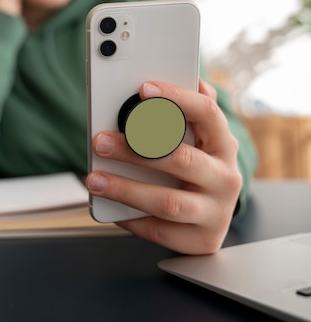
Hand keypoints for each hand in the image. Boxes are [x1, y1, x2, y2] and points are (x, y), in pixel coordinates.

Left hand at [86, 79, 241, 253]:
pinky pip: (159, 231)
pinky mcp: (202, 241)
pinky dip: (131, 219)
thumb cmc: (198, 169)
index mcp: (224, 145)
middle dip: (135, 150)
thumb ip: (191, 112)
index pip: (207, 113)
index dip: (177, 98)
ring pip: (167, 202)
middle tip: (100, 142)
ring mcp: (216, 212)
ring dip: (126, 189)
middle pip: (181, 160)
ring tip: (95, 179)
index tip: (143, 88)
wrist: (211, 220)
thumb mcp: (199, 140)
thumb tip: (192, 79)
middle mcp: (226, 178)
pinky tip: (110, 208)